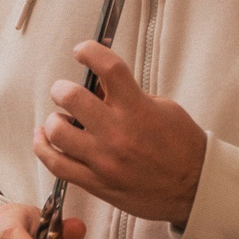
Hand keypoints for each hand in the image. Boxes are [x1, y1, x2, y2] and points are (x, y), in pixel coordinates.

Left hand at [34, 41, 206, 225]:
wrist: (195, 188)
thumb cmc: (182, 147)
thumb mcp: (163, 108)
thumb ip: (130, 95)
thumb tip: (98, 85)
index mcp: (138, 109)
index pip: (109, 67)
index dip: (90, 51)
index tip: (82, 51)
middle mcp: (118, 133)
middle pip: (71, 97)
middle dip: (63, 89)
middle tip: (66, 91)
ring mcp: (104, 160)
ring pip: (57, 132)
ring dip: (55, 120)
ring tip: (62, 120)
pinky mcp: (96, 182)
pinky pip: (56, 164)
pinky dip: (43, 148)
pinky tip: (43, 138)